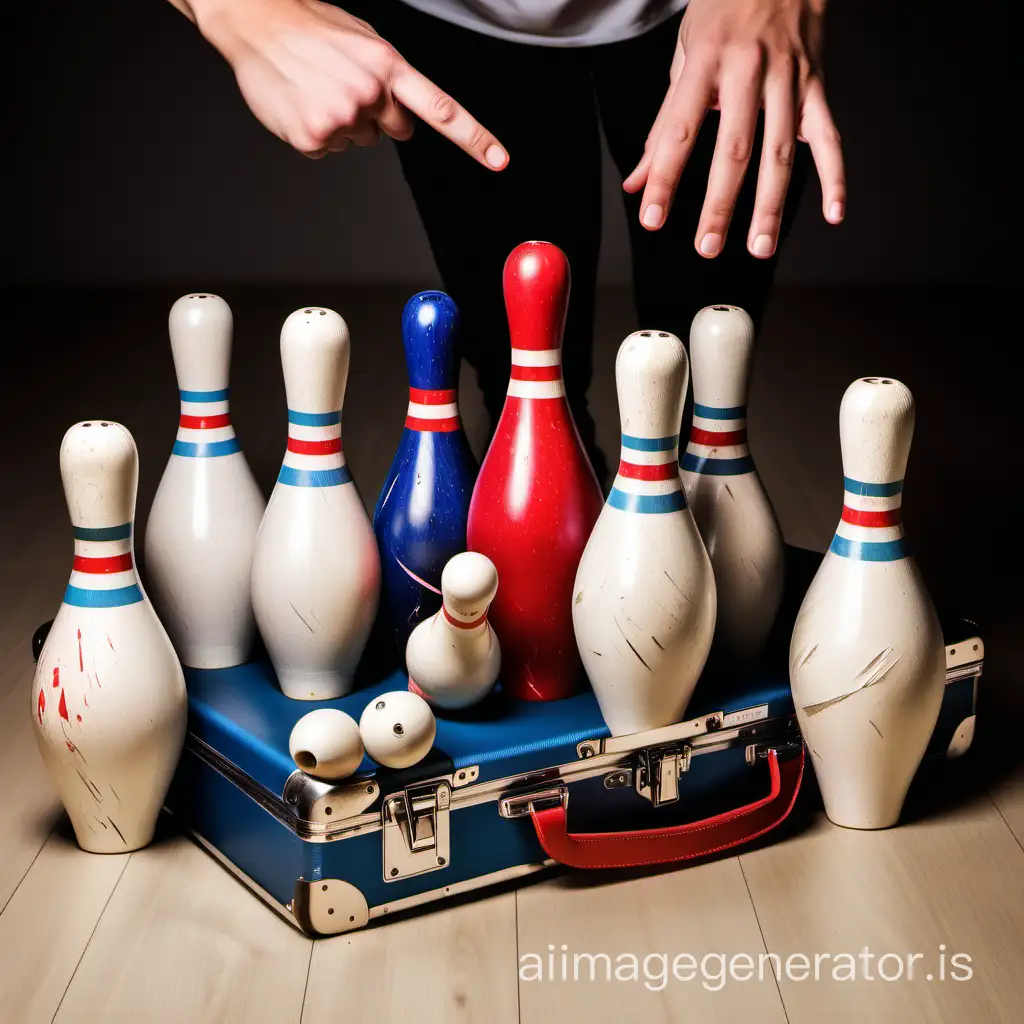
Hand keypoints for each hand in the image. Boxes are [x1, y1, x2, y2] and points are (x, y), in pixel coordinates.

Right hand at [194, 0, 508, 165]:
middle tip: (341, 84)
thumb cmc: (311, 27)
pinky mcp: (314, 136)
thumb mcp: (363, 41)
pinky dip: (314, 133)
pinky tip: (300, 103)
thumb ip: (392, 79)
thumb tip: (406, 118)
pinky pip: (327, 149)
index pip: (441, 109)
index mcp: (388, 66)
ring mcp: (342, 118)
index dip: (474, 138)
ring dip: (341, 121)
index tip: (499, 161)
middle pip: (393, 130)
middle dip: (375, 115)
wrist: (255, 20)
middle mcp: (370, 94)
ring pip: (358, 141)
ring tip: (315, 87)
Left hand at [623, 0, 844, 258]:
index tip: (652, 217)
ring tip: (760, 247)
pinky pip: (829, 136)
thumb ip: (664, 125)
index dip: (664, 178)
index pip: (678, 130)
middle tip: (708, 246)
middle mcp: (749, 70)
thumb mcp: (684, 58)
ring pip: (781, 151)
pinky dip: (834, 176)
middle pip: (735, 148)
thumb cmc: (724, 14)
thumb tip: (636, 182)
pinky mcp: (818, 84)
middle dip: (720, 203)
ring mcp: (789, 78)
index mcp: (705, 63)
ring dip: (770, 205)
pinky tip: (833, 213)